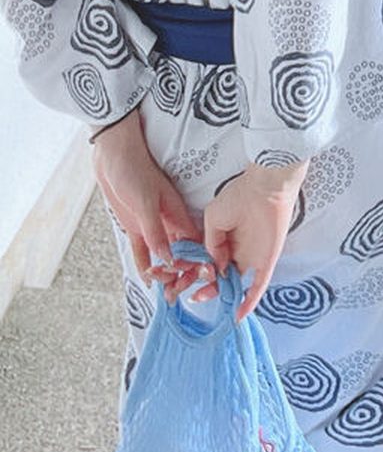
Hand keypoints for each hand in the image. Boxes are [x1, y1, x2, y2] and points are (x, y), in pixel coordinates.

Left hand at [92, 110, 207, 296]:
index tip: (198, 283)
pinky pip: (144, 250)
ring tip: (165, 296)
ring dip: (165, 273)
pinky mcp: (136, 227)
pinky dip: (146, 265)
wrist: (113, 155)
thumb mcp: (145, 202)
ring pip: (164, 255)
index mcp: (179, 214)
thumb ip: (156, 232)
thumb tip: (169, 260)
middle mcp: (169, 222)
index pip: (195, 244)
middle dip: (182, 275)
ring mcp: (152, 225)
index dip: (199, 263)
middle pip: (182, 253)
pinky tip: (148, 280)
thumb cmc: (134, 171)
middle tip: (176, 297)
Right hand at [200, 160, 308, 323]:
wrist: (264, 188)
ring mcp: (252, 257)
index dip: (198, 274)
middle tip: (195, 296)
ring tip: (208, 302)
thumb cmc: (238, 196)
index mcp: (225, 240)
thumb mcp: (213, 219)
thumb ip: (210, 244)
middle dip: (208, 289)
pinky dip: (249, 301)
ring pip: (237, 284)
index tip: (186, 281)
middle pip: (222, 278)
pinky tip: (239, 315)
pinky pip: (258, 286)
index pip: (210, 264)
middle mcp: (238, 251)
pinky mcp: (266, 261)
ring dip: (224, 297)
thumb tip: (215, 266)